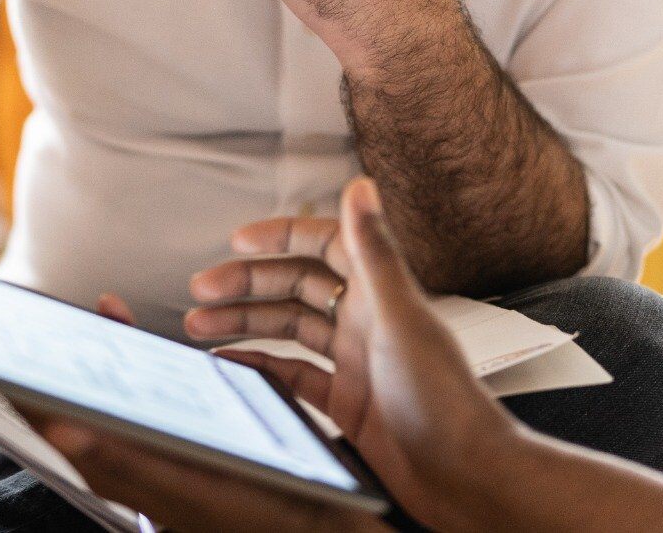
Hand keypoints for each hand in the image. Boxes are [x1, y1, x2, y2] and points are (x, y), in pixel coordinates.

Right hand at [42, 180, 518, 531]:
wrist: (463, 476)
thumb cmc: (444, 400)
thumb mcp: (399, 317)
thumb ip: (375, 252)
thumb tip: (362, 185)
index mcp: (380, 293)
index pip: (325, 245)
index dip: (282, 236)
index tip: (239, 238)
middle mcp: (366, 322)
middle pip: (297, 288)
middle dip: (248, 284)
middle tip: (202, 288)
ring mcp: (356, 362)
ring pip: (290, 330)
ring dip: (246, 323)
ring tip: (199, 325)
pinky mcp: (348, 404)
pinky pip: (294, 376)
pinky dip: (261, 366)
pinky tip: (233, 363)